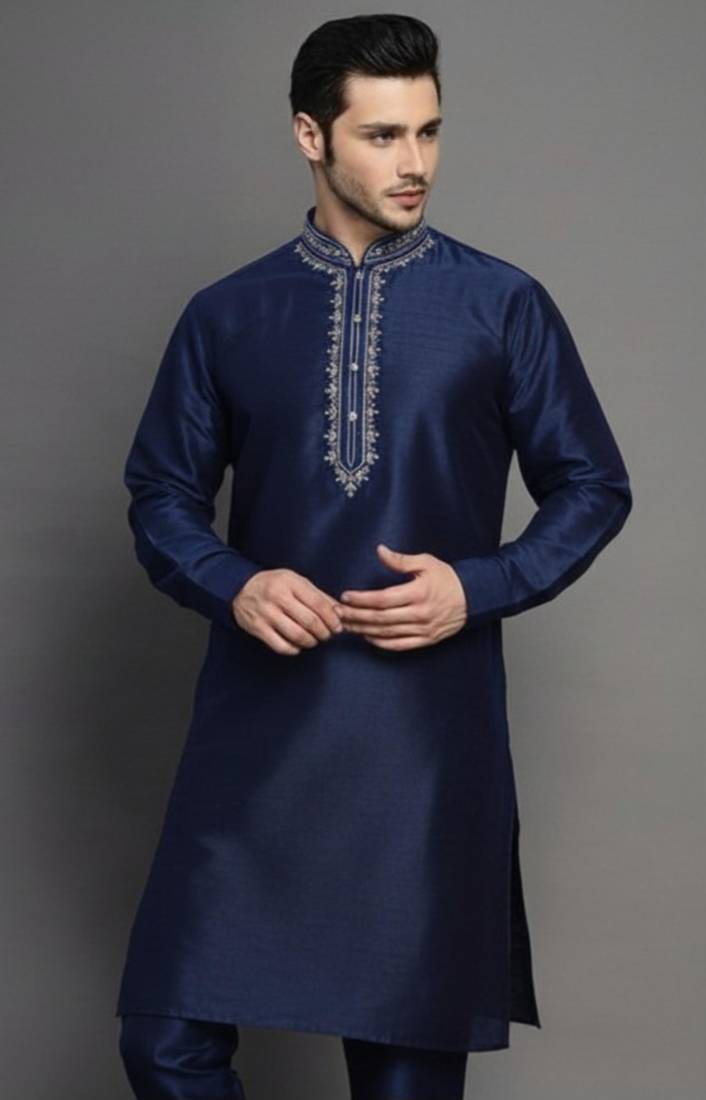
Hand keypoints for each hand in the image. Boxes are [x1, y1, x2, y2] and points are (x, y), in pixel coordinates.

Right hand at [232, 568, 343, 654]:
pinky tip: (298, 645)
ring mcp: (266, 614)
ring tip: (314, 640)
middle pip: (310, 622)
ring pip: (297, 636)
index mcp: (291, 583)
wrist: (240, 588)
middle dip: (324, 633)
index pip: (319, 604)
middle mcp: (278, 597)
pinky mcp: (258, 628)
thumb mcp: (296, 581)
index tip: (337, 627)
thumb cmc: (274, 584)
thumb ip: (318, 595)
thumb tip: (340, 611)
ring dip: (311, 642)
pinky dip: (294, 649)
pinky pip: (281, 646)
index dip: (332, 619)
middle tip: (327, 635)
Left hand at [337, 544, 467, 649]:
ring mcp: (423, 629)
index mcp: (418, 593)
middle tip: (338, 613)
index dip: (361, 600)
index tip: (345, 597)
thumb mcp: (426, 563)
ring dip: (364, 630)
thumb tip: (379, 550)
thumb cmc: (448, 578)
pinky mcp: (426, 639)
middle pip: (380, 618)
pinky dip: (381, 643)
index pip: (382, 599)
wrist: (474, 597)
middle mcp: (419, 614)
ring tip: (347, 625)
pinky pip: (399, 645)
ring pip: (386, 633)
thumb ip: (400, 560)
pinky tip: (368, 637)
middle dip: (356, 616)